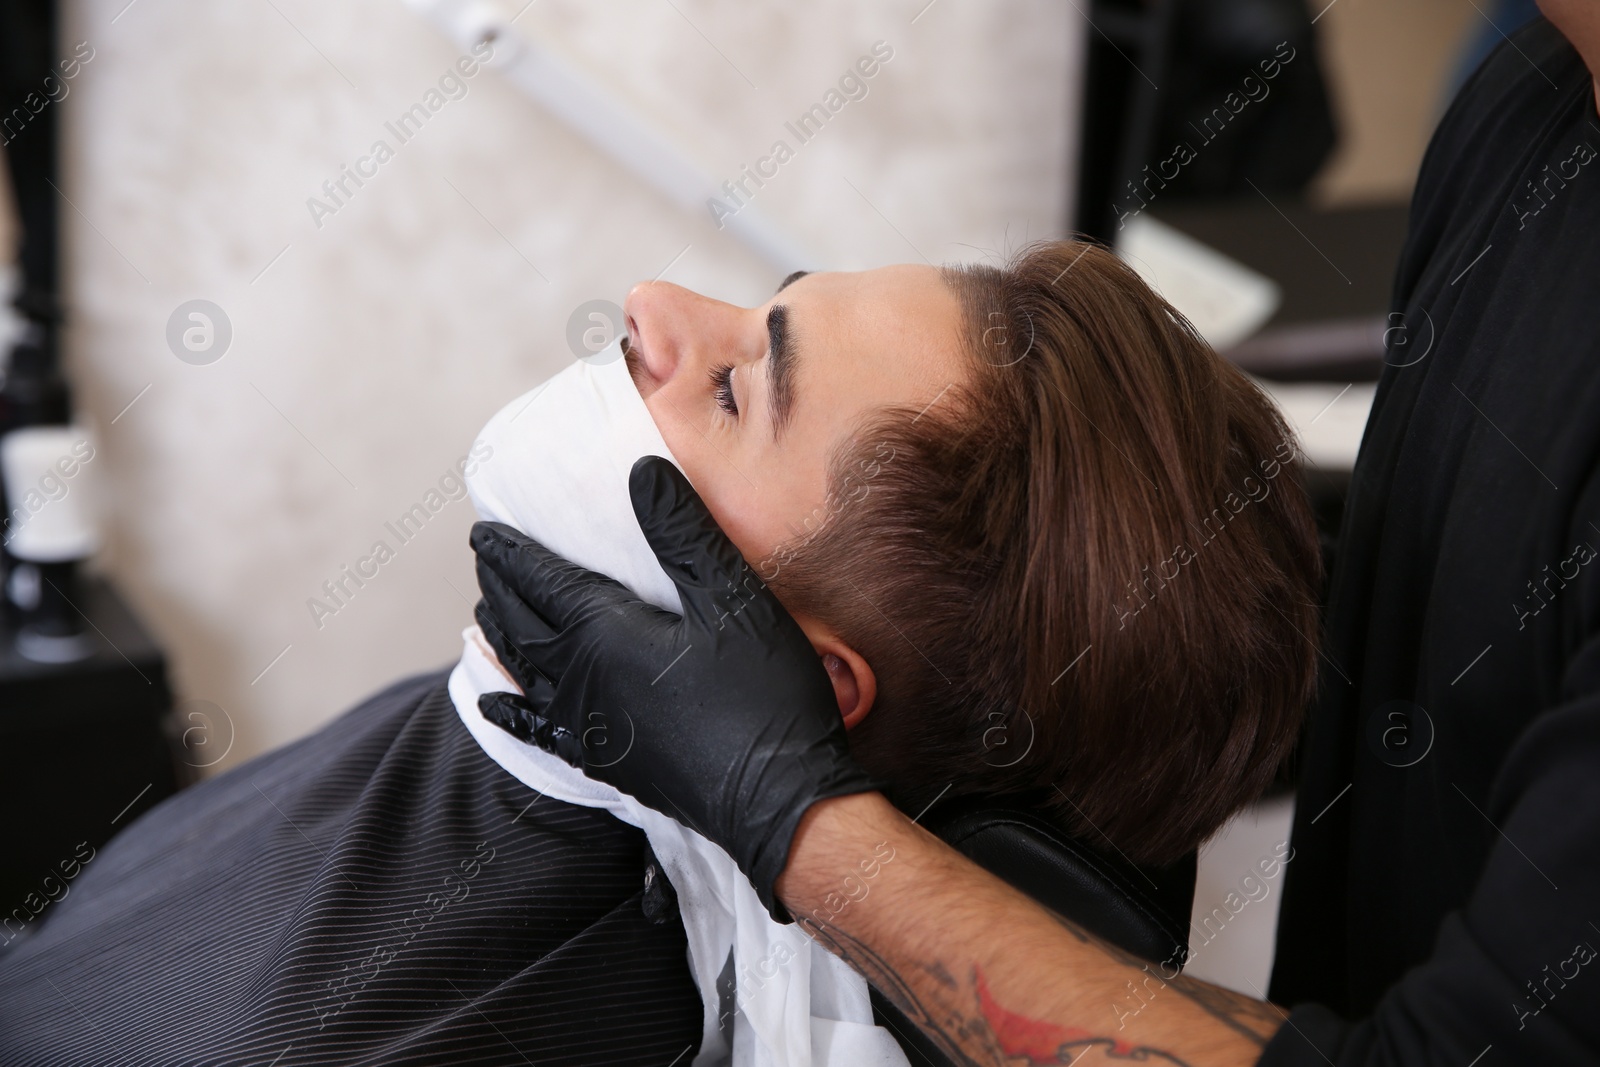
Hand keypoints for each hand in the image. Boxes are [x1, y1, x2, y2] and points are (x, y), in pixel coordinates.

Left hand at [470, 456, 881, 919]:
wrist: (779, 799)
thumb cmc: (763, 694)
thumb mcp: (732, 598)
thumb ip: (681, 532)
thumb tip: (641, 470)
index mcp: (603, 632)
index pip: (538, 579)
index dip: (510, 552)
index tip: (484, 528)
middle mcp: (579, 678)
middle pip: (520, 622)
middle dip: (499, 586)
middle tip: (486, 558)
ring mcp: (587, 724)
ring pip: (523, 669)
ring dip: (501, 635)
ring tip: (488, 610)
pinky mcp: (604, 761)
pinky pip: (537, 730)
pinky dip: (509, 709)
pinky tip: (494, 702)